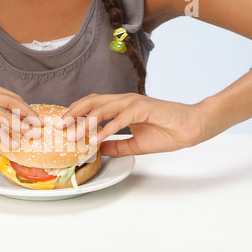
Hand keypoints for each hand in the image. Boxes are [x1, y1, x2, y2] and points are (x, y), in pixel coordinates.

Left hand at [57, 93, 203, 156]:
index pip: (93, 104)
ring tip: (73, 136)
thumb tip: (98, 150)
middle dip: (74, 113)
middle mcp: (124, 101)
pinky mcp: (142, 109)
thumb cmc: (166, 133)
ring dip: (86, 123)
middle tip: (60, 126)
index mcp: (121, 106)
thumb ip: (116, 146)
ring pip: (102, 109)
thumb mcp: (134, 144)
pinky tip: (95, 140)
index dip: (76, 111)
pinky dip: (105, 129)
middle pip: (92, 101)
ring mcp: (133, 103)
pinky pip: (119, 119)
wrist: (190, 128)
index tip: (63, 124)